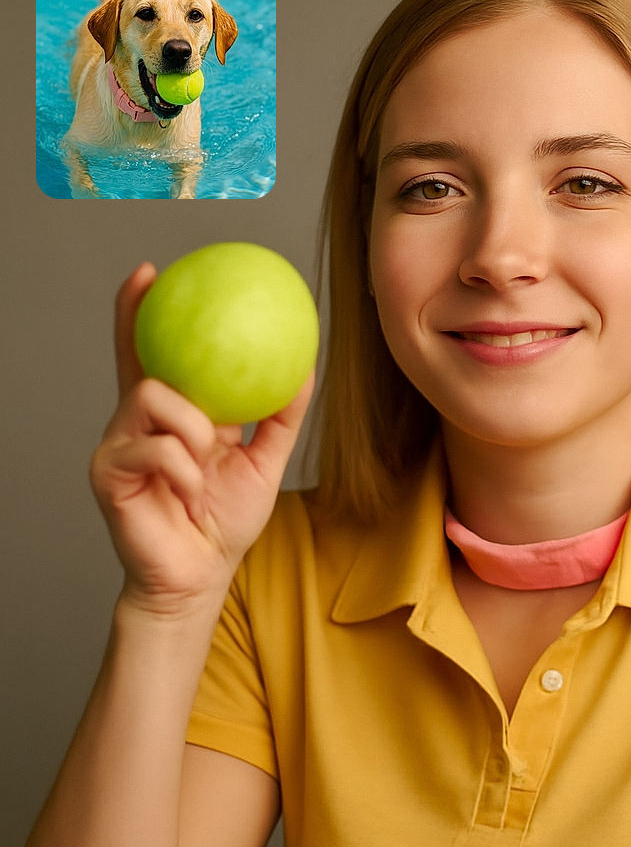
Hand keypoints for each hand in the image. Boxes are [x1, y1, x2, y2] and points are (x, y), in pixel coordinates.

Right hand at [90, 263, 314, 615]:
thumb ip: (279, 418)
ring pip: (153, 396)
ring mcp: (121, 444)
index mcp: (174, 416)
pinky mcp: (109, 472)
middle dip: (138, 319)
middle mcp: (140, 422)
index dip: (147, 313)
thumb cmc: (224, 521)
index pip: (156, 355)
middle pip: (135, 358)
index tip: (154, 272)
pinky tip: (190, 491)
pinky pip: (155, 447)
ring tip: (205, 459)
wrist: (201, 574)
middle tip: (149, 280)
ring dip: (191, 426)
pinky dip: (185, 468)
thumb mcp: (263, 461)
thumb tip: (306, 368)